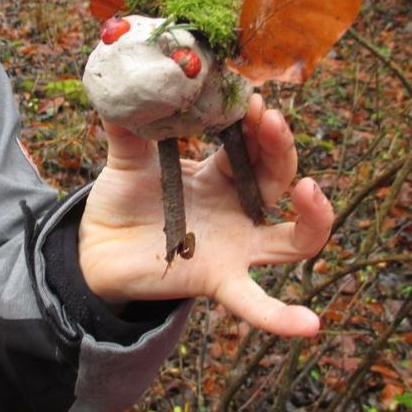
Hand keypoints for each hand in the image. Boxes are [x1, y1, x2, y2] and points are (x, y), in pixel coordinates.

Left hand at [79, 94, 333, 337]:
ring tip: (308, 190)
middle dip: (279, 148)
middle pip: (278, 180)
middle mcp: (236, 210)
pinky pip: (255, 302)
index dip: (256, 124)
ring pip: (294, 240)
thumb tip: (122, 86)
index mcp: (218, 175)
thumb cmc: (120, 199)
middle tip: (270, 120)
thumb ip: (128, 126)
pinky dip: (281, 316)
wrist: (97, 248)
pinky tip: (311, 325)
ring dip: (313, 218)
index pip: (251, 146)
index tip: (252, 99)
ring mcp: (233, 248)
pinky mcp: (217, 280)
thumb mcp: (126, 158)